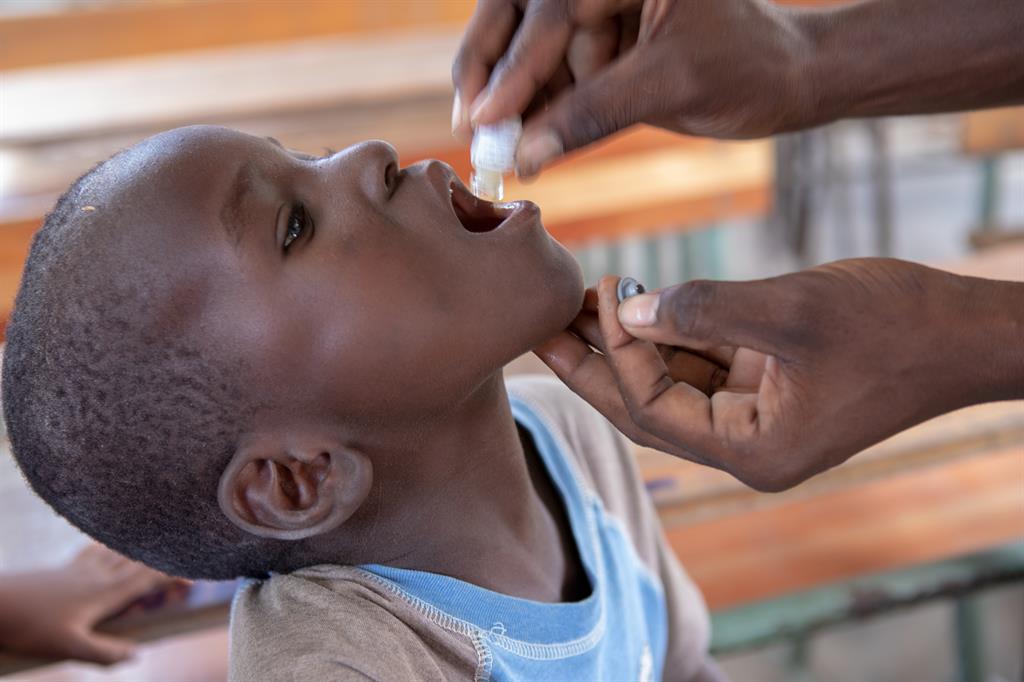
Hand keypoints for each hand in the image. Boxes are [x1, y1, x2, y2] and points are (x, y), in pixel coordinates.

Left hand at [0, 544, 182, 663]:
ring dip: (142, 550)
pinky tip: (111, 544)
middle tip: (185, 564)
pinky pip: (96, 549)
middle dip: (164, 562)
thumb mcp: (68, 648)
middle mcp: (98, 576)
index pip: (148, 580)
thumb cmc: (30, 626)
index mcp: (104, 594)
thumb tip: (138, 653)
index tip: (195, 576)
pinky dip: (111, 545)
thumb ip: (104, 652)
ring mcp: (80, 568)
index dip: (173, 576)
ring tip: (159, 546)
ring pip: (121, 552)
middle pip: (140, 563)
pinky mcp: (64, 568)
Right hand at [451, 0, 812, 175]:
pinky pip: (555, 75)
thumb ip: (595, 114)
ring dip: (510, 97)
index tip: (486, 115)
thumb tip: (527, 153)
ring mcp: (601, 10)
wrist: (788, 81)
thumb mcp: (672, 85)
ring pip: (531, 48)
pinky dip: (536, 109)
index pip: (554, 9)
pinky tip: (521, 141)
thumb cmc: (748, 68)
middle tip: (468, 121)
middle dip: (493, 68)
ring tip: (491, 146)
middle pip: (523, 13)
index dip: (517, 65)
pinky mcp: (602, 45)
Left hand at [536, 260, 1023, 490]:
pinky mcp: (770, 389)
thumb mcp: (792, 309)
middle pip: (647, 408)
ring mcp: (759, 420)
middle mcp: (749, 447)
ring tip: (583, 300)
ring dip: (630, 344)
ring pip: (671, 385)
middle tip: (542, 324)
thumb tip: (627, 308)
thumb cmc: (895, 324)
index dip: (617, 353)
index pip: (653, 410)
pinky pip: (703, 366)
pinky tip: (636, 303)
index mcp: (753, 451)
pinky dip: (670, 336)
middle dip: (596, 364)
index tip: (597, 295)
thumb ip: (703, 309)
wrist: (966, 333)